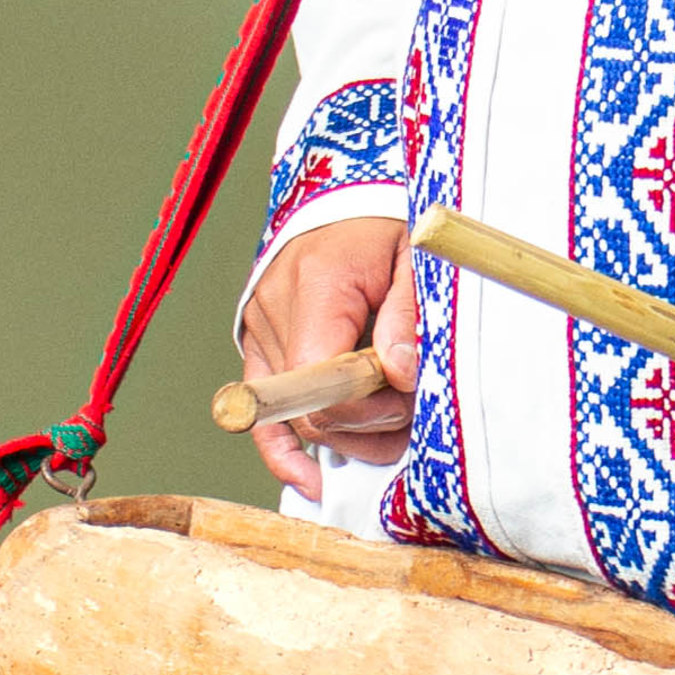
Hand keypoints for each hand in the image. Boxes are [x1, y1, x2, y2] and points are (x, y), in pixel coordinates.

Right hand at [235, 217, 413, 500]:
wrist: (348, 195)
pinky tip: (310, 478)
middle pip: (310, 407)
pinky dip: (285, 449)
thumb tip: (399, 375)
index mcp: (318, 285)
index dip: (367, 408)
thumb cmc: (387, 226)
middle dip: (367, 426)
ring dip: (347, 432)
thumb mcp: (416, 259)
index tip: (405, 399)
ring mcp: (260, 328)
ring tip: (390, 420)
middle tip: (411, 412)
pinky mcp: (258, 342)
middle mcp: (276, 309)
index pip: (324, 378)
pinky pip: (264, 410)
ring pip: (294, 415)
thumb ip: (407, 317)